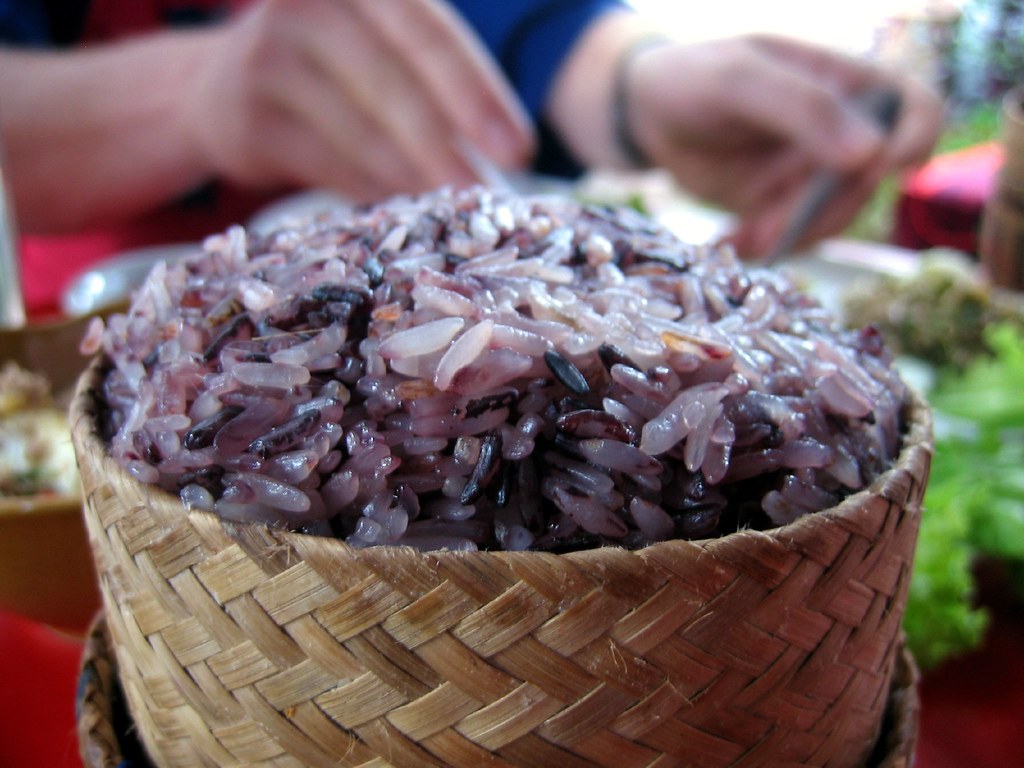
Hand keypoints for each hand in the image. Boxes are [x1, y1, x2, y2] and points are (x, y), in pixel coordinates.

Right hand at [183, 0, 533, 201]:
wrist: (223, 86)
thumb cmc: (332, 65)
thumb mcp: (378, 39)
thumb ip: (432, 69)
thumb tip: (505, 148)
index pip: (430, 33)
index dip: (477, 92)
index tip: (519, 148)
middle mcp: (309, 4)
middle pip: (394, 82)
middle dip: (447, 143)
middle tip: (488, 188)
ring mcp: (268, 57)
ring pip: (361, 129)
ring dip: (414, 176)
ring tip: (453, 206)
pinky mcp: (246, 116)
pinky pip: (326, 162)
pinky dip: (370, 189)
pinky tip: (403, 209)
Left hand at [623, 35, 942, 256]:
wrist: (645, 113)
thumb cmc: (691, 77)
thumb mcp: (739, 81)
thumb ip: (802, 108)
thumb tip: (872, 154)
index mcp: (847, 83)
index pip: (916, 111)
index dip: (913, 143)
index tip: (879, 170)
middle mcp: (840, 132)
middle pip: (870, 181)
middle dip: (825, 209)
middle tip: (772, 223)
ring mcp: (811, 173)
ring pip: (833, 219)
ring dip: (793, 236)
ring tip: (743, 236)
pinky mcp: (781, 206)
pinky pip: (792, 238)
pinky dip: (763, 247)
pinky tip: (729, 242)